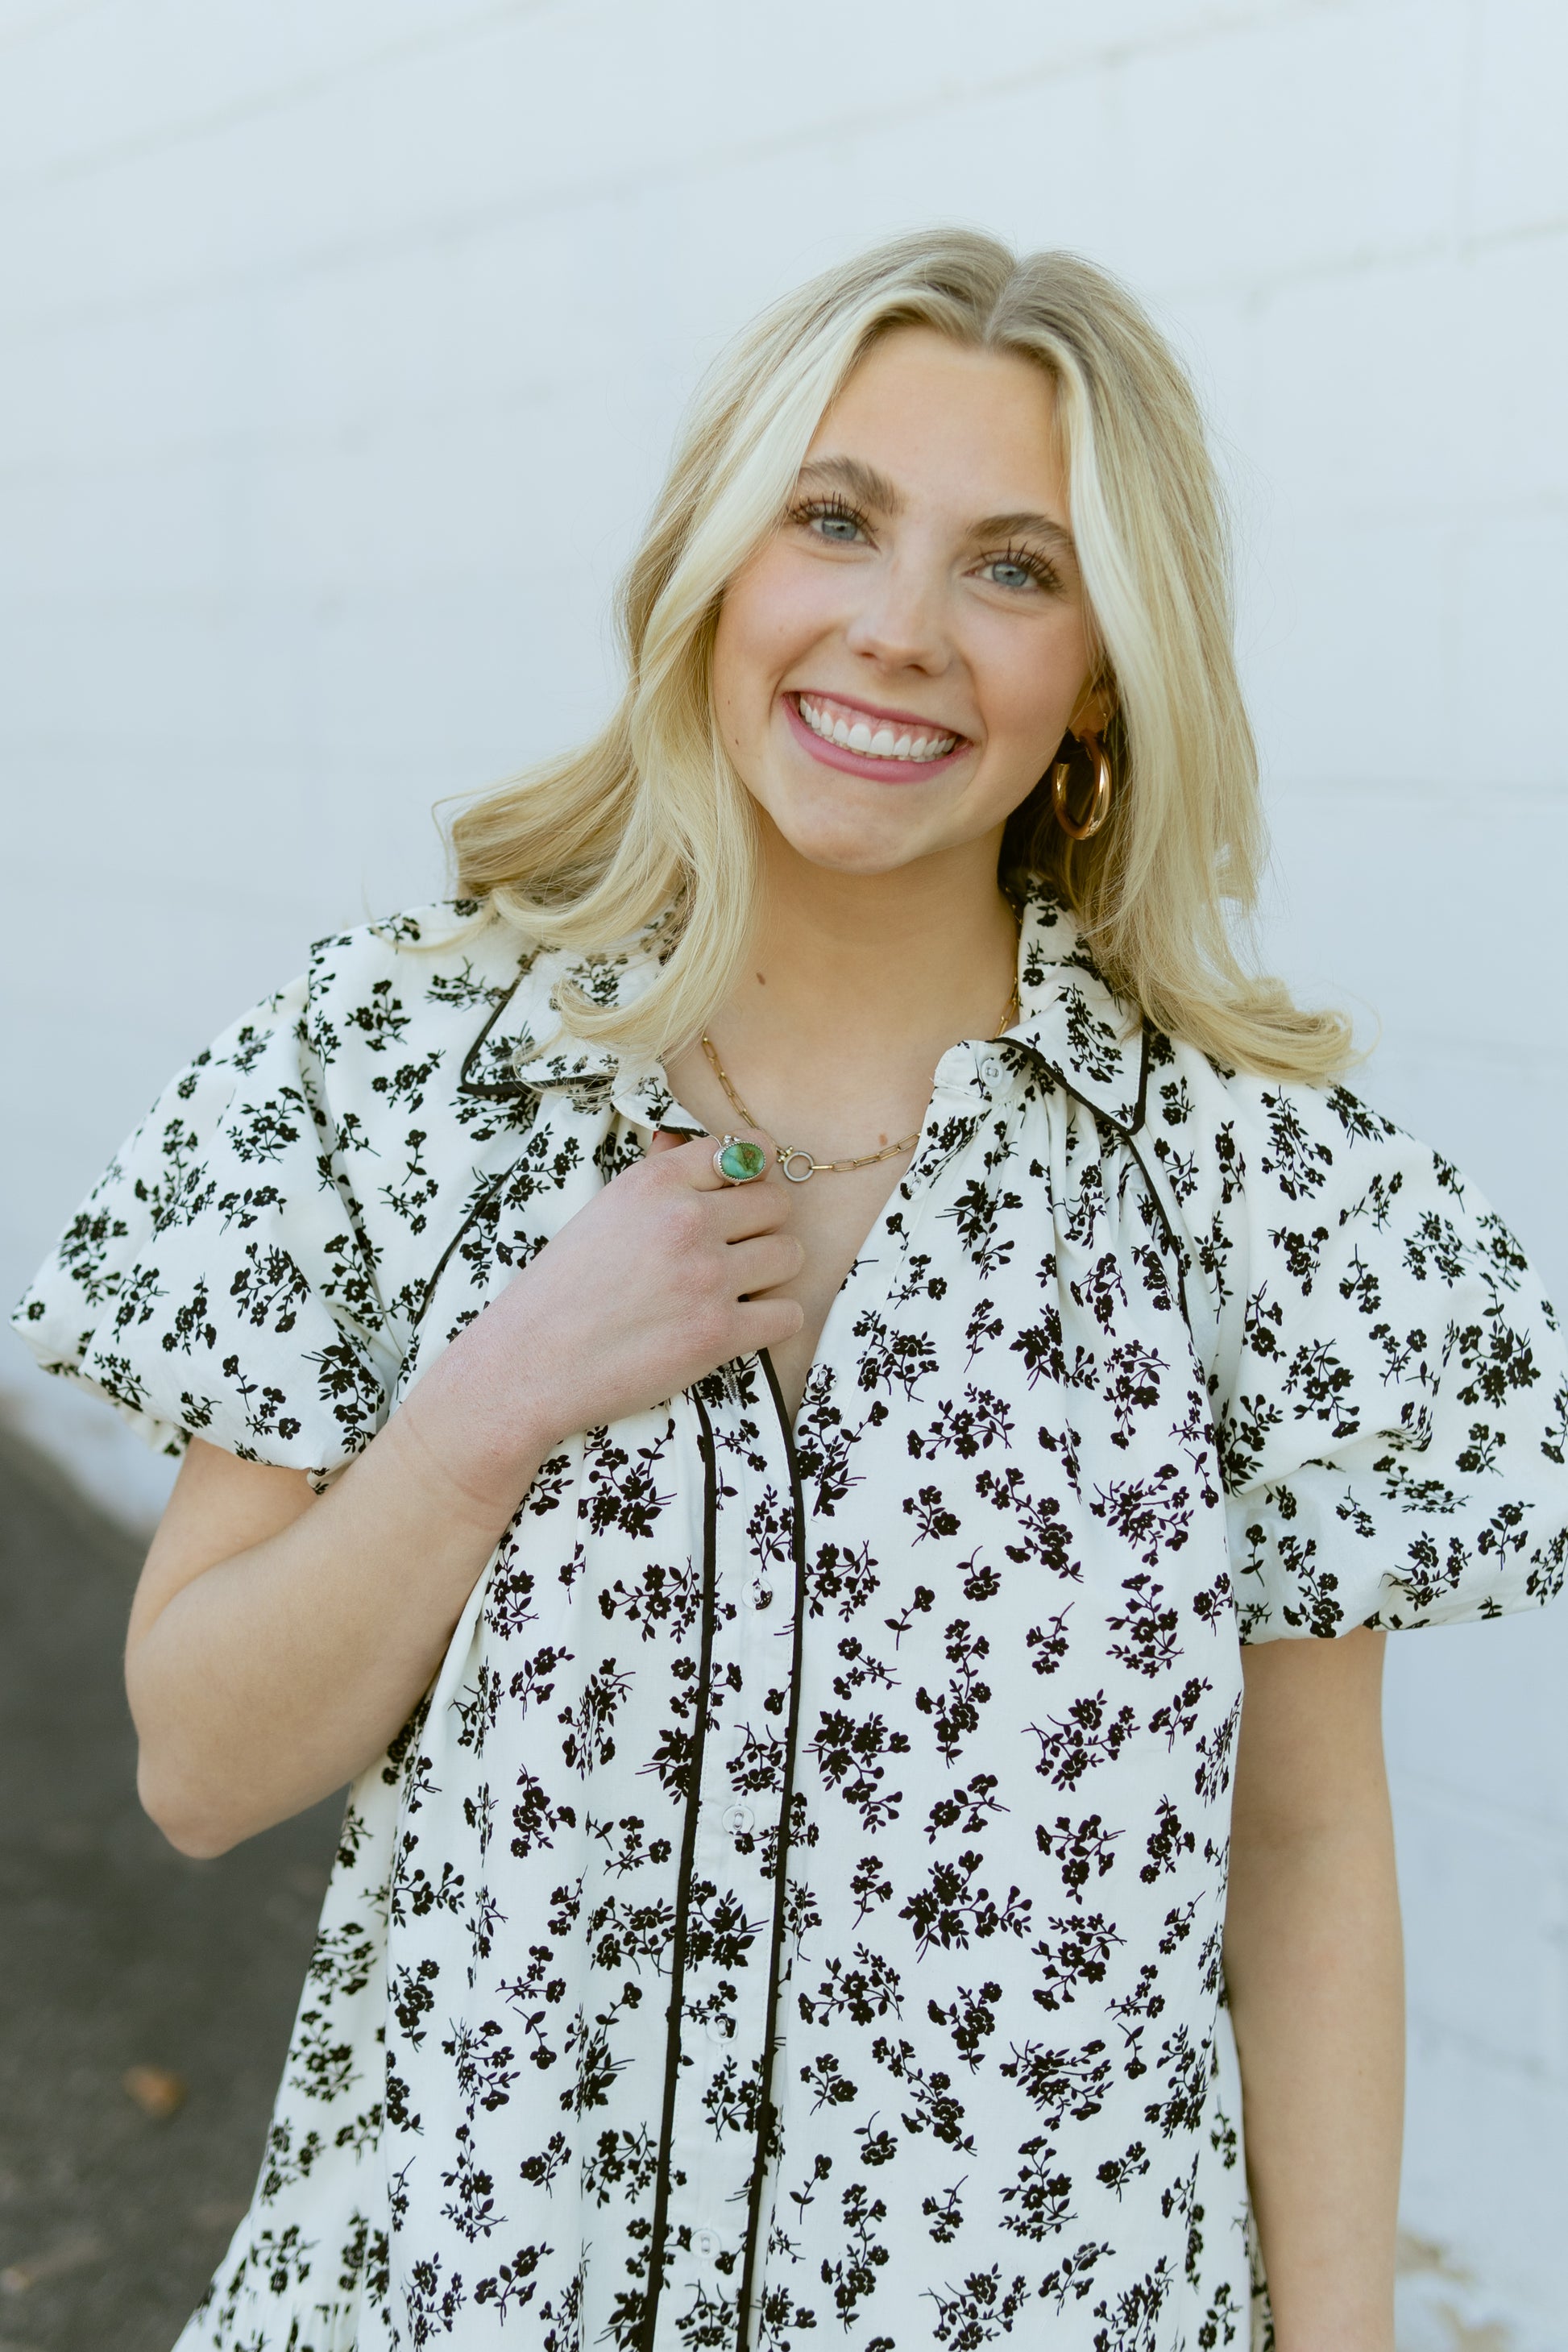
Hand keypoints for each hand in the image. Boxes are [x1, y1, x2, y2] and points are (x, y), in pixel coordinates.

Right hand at [399, 1129, 803, 1513]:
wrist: (529, 1363)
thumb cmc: (561, 1289)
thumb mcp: (603, 1211)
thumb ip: (657, 1176)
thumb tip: (688, 1144)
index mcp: (655, 1182)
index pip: (747, 1150)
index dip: (757, 1172)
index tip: (747, 1193)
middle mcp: (686, 1220)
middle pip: (778, 1203)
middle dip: (765, 1226)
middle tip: (737, 1250)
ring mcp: (706, 1277)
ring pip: (790, 1255)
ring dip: (771, 1273)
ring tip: (735, 1288)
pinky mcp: (717, 1334)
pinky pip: (787, 1314)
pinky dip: (772, 1321)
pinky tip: (739, 1324)